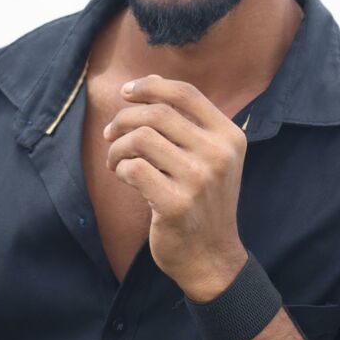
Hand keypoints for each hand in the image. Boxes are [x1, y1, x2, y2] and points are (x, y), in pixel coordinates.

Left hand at [103, 74, 248, 298]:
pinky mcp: (177, 204)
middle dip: (124, 118)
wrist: (211, 257)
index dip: (151, 86)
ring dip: (118, 146)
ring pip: (141, 138)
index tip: (126, 92)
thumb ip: (185, 120)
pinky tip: (122, 175)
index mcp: (230, 136)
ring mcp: (199, 180)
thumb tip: (147, 81)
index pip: (186, 94)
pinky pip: (134, 168)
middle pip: (158, 113)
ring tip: (116, 159)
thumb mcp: (209, 156)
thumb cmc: (202, 200)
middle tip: (110, 132)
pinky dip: (120, 167)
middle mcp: (219, 154)